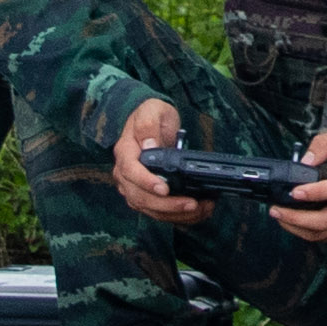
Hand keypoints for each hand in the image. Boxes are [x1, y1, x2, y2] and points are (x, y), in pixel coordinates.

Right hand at [112, 100, 206, 224]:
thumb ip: (148, 126)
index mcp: (125, 152)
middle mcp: (125, 173)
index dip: (146, 183)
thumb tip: (149, 145)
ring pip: (150, 209)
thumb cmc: (151, 114)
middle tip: (192, 203)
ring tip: (201, 209)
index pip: (131, 172)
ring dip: (175, 213)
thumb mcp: (151, 110)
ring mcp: (134, 186)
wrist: (152, 121)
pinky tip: (197, 212)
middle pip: (140, 197)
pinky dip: (177, 215)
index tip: (165, 188)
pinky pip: (158, 211)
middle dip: (167, 205)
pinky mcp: (145, 195)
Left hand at [275, 127, 326, 247]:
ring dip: (298, 228)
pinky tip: (299, 224)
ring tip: (281, 218)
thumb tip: (304, 161)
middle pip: (325, 219)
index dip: (314, 193)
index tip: (294, 192)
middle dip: (295, 218)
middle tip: (275, 210)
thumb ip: (324, 144)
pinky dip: (311, 234)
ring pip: (324, 233)